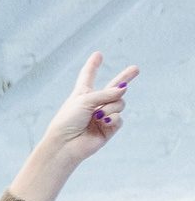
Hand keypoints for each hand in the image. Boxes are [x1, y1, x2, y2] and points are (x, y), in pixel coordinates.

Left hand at [13, 53, 136, 200]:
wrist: (64, 145)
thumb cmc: (67, 121)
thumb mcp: (84, 100)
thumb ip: (105, 93)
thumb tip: (124, 90)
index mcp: (82, 94)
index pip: (88, 76)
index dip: (93, 65)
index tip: (97, 54)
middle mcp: (94, 103)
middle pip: (113, 88)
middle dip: (124, 79)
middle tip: (136, 69)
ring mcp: (103, 115)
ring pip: (119, 102)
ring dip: (110, 107)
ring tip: (97, 116)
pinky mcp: (109, 128)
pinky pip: (119, 117)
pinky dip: (113, 118)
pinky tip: (103, 122)